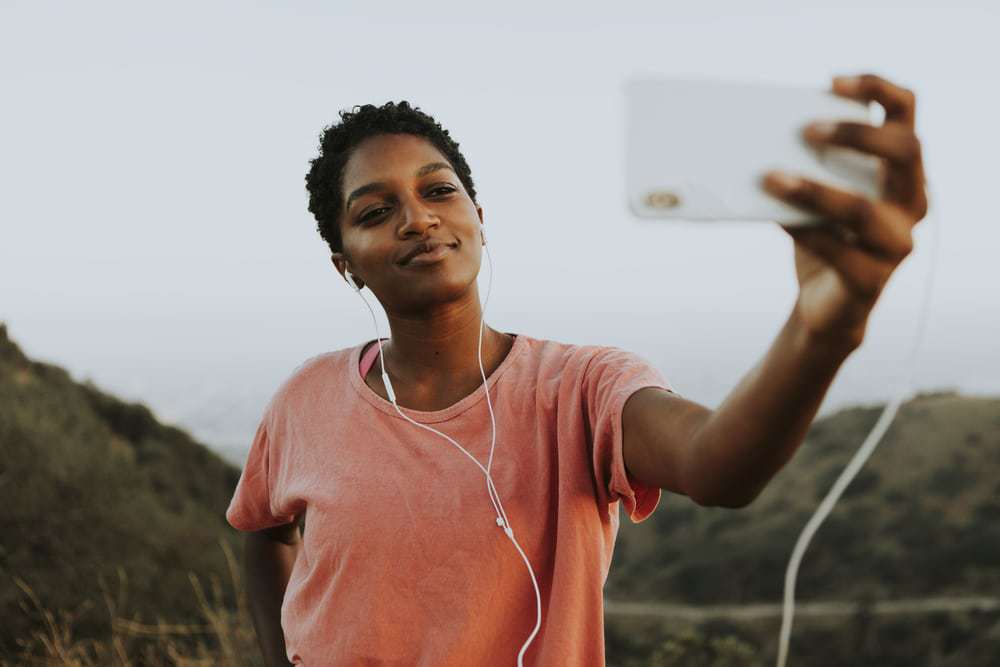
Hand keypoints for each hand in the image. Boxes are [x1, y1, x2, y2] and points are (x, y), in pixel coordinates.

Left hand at [761, 73, 928, 346]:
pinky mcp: (872, 280)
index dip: (877, 89)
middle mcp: (913, 201)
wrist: (824, 304)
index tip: (833, 81)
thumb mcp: (817, 194)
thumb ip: (806, 167)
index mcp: (903, 170)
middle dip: (857, 134)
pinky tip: (776, 218)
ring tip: (771, 177)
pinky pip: (838, 252)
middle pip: (905, 151)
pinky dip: (804, 231)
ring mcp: (898, 243)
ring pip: (863, 209)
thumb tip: (755, 138)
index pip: (906, 113)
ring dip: (814, 190)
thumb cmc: (822, 236)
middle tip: (808, 129)